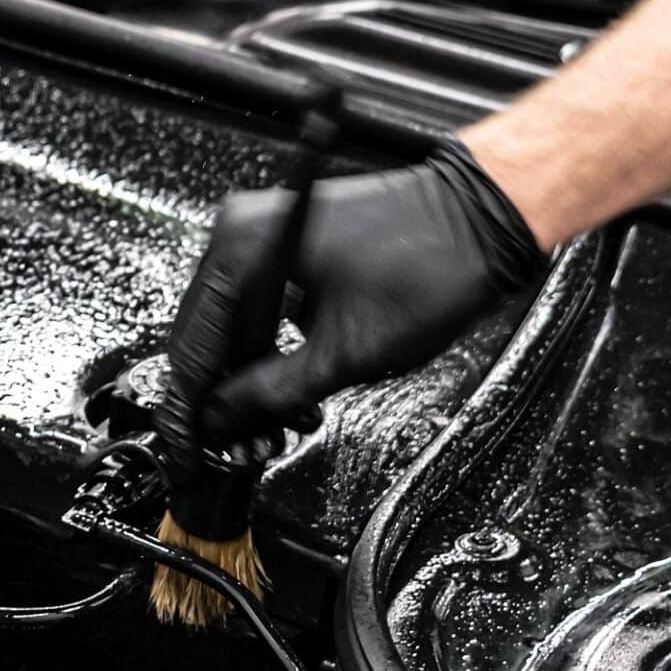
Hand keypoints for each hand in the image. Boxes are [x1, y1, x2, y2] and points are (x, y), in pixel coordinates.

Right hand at [165, 141, 547, 447]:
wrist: (480, 220)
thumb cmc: (431, 263)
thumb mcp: (347, 352)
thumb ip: (274, 391)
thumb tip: (226, 417)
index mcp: (242, 249)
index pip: (192, 345)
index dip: (190, 409)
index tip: (190, 449)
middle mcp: (243, 231)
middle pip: (208, 335)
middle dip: (226, 398)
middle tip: (246, 444)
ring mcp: (267, 234)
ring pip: (238, 325)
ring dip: (255, 378)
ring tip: (286, 420)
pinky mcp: (293, 246)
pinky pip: (264, 307)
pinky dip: (276, 350)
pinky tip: (298, 388)